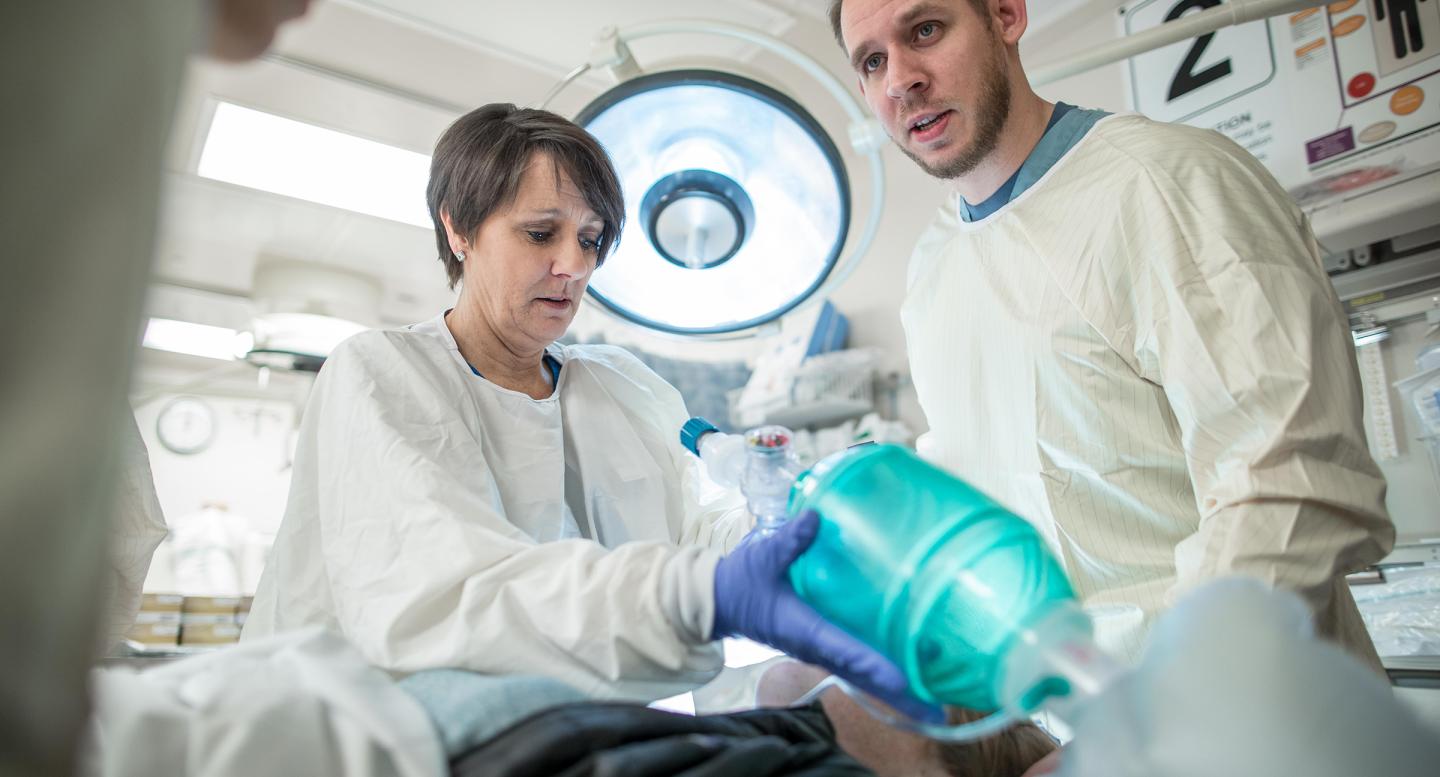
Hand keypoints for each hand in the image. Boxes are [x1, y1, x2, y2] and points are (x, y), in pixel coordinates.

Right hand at [712, 510, 943, 722]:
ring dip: (895, 690)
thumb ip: (790, 540)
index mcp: (805, 630)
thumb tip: (816, 516)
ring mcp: (820, 649)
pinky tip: (905, 670)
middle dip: (899, 695)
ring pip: (862, 676)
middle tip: (938, 711)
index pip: (845, 651)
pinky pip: (855, 664)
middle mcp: (817, 647)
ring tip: (933, 700)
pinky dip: (881, 672)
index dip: (875, 666)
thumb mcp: (763, 557)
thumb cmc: (740, 582)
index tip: (904, 680)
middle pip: (863, 678)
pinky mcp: (821, 644)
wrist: (718, 601)